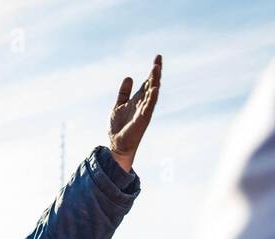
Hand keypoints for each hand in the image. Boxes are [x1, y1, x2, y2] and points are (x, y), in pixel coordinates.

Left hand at [108, 54, 161, 172]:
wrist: (116, 145)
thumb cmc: (119, 128)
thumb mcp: (119, 106)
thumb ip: (124, 93)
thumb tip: (129, 77)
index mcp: (138, 100)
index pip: (147, 83)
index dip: (152, 71)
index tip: (157, 58)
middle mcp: (143, 104)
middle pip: (152, 85)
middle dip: (155, 72)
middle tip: (158, 59)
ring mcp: (144, 112)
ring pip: (152, 94)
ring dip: (155, 81)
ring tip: (156, 68)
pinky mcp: (142, 120)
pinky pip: (149, 107)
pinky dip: (152, 98)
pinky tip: (154, 88)